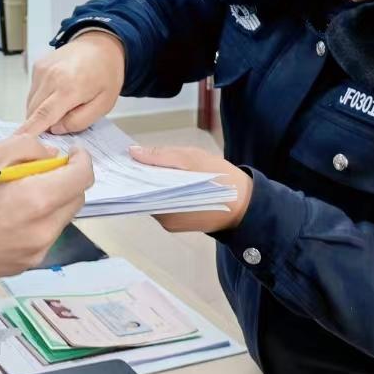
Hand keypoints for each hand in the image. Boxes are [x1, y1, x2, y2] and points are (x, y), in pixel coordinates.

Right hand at [0, 135, 94, 278]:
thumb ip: (26, 148)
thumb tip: (50, 156)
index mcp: (38, 200)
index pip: (82, 178)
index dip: (81, 160)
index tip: (71, 153)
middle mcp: (45, 230)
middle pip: (76, 200)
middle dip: (67, 180)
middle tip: (42, 169)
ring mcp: (36, 251)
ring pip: (61, 219)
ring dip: (53, 201)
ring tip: (21, 193)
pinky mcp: (24, 264)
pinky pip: (44, 236)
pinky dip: (38, 220)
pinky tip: (11, 215)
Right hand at [18, 29, 125, 134]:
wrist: (101, 45)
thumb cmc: (106, 75)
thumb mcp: (104, 104)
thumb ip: (80, 120)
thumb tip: (55, 129)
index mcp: (69, 88)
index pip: (43, 115)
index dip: (29, 132)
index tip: (17, 144)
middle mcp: (50, 77)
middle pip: (33, 111)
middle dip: (39, 125)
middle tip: (56, 128)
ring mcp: (41, 69)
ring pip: (31, 102)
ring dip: (40, 112)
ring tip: (61, 107)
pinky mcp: (37, 66)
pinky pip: (33, 91)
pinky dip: (41, 99)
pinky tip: (57, 94)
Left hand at [132, 145, 252, 232]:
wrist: (247, 203)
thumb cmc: (221, 179)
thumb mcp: (191, 158)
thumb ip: (160, 156)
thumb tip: (133, 152)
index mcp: (165, 207)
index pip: (137, 188)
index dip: (132, 171)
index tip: (126, 157)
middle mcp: (164, 219)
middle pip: (143, 193)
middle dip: (142, 176)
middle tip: (140, 156)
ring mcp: (171, 222)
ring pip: (153, 197)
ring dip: (153, 182)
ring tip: (153, 164)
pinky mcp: (178, 222)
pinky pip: (163, 202)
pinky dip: (163, 190)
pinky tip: (166, 177)